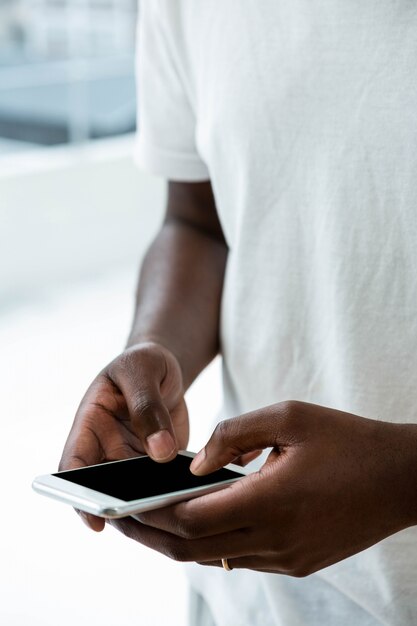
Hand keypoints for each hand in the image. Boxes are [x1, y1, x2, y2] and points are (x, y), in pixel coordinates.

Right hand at [59, 342, 187, 531]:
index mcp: (90, 423)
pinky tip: (195, 497)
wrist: (162, 366)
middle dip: (122, 508)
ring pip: (134, 494)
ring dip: (152, 505)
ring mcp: (131, 459)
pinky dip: (174, 494)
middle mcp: (106, 448)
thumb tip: (161, 452)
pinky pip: (161, 486)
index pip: (74, 465)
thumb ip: (148, 407)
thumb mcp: (142, 371)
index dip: (78, 496)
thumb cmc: (143, 362)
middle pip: (105, 489)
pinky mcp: (156, 465)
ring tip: (178, 509)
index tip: (96, 520)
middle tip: (149, 519)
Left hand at [109, 401, 416, 575]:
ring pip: (215, 557)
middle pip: (195, 548)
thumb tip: (194, 465)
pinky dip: (211, 542)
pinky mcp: (299, 563)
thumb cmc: (347, 439)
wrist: (402, 478)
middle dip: (151, 536)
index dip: (152, 514)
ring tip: (149, 521)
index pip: (193, 520)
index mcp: (274, 500)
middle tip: (120, 519)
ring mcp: (289, 558)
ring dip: (179, 542)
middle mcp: (278, 539)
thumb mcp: (290, 416)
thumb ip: (234, 433)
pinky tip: (198, 523)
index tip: (122, 505)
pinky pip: (241, 556)